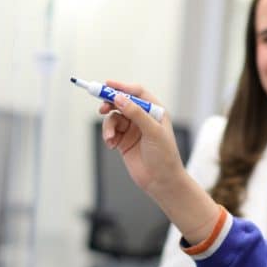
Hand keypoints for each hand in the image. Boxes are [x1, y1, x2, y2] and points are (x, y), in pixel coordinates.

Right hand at [99, 80, 221, 244]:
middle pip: (122, 103)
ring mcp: (133, 130)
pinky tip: (111, 145)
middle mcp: (143, 118)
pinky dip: (108, 135)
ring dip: (109, 126)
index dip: (122, 87)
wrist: (162, 182)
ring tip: (110, 138)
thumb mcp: (152, 132)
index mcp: (155, 112)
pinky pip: (111, 131)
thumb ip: (136, 113)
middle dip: (110, 103)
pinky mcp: (124, 141)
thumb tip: (119, 98)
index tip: (107, 84)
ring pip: (114, 118)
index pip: (137, 93)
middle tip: (101, 107)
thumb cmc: (164, 156)